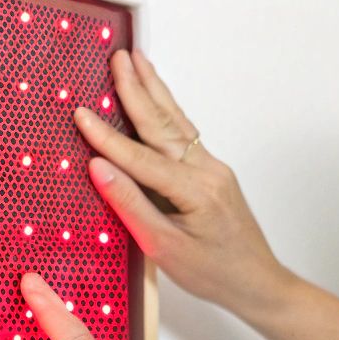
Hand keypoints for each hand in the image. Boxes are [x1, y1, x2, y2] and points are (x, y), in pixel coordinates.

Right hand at [72, 46, 291, 317]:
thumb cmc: (214, 273)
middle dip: (138, 89)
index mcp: (196, 191)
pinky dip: (167, 112)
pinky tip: (158, 98)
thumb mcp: (166, 248)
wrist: (258, 282)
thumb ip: (132, 205)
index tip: (81, 114)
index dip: (108, 138)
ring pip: (177, 123)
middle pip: (164, 125)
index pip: (142, 159)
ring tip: (138, 61)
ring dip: (155, 90)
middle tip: (118, 57)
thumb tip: (100, 168)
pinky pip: (185, 135)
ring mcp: (213, 168)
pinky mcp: (213, 172)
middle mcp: (208, 171)